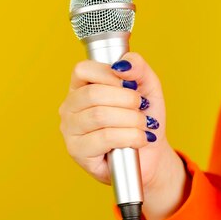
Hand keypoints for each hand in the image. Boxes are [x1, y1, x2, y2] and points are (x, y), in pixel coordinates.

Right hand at [58, 52, 188, 219]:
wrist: (150, 154)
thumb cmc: (143, 118)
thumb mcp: (147, 87)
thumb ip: (138, 67)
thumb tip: (122, 65)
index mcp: (80, 88)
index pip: (82, 70)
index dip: (109, 74)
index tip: (129, 85)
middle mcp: (69, 107)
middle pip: (93, 94)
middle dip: (126, 99)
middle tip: (141, 107)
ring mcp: (70, 130)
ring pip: (99, 116)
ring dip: (132, 120)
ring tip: (143, 125)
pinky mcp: (77, 151)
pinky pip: (104, 138)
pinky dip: (130, 137)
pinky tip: (139, 139)